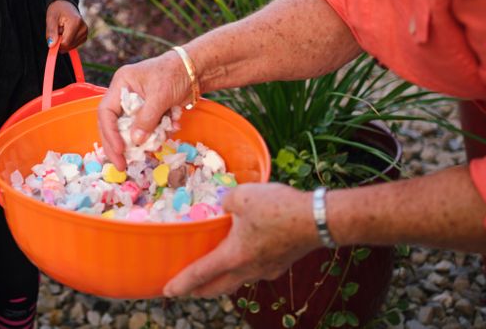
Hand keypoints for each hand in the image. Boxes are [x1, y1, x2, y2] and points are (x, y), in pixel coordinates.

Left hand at [45, 0, 87, 52]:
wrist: (65, 5)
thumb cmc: (57, 10)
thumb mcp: (50, 18)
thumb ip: (51, 32)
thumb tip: (51, 45)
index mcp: (76, 22)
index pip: (65, 42)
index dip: (56, 42)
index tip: (53, 35)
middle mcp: (83, 28)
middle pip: (68, 45)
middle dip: (60, 41)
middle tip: (58, 29)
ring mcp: (85, 32)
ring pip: (71, 47)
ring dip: (63, 41)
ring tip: (62, 29)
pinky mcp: (85, 36)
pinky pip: (73, 45)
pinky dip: (68, 42)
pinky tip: (66, 33)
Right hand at [96, 49, 190, 170]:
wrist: (196, 68)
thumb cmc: (175, 73)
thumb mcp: (159, 96)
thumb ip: (146, 119)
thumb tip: (135, 141)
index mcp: (121, 85)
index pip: (106, 112)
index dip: (110, 133)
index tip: (119, 150)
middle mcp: (125, 94)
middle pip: (114, 124)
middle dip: (119, 145)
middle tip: (122, 165)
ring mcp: (137, 103)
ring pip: (132, 128)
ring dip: (145, 138)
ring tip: (157, 146)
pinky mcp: (150, 110)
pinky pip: (148, 127)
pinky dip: (160, 131)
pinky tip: (174, 125)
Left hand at [164, 183, 319, 297]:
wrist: (317, 219)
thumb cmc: (278, 208)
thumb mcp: (242, 195)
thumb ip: (226, 201)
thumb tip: (225, 204)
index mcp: (234, 255)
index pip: (201, 273)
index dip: (182, 283)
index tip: (167, 291)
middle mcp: (249, 268)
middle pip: (218, 286)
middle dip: (200, 290)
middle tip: (186, 290)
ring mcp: (267, 269)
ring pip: (238, 281)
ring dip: (222, 282)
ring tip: (213, 277)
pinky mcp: (281, 263)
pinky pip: (255, 271)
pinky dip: (243, 269)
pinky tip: (245, 257)